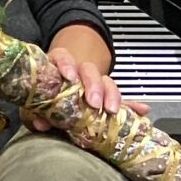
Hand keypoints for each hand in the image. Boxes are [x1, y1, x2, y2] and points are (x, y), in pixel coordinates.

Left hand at [25, 42, 141, 131]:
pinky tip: (142, 110)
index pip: (62, 57)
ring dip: (112, 95)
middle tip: (94, 102)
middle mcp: (78, 73)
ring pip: (106, 82)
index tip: (69, 76)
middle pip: (89, 70)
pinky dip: (132, 106)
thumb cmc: (45, 98)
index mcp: (58, 68)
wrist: (59, 97)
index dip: (66, 64)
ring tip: (112, 109)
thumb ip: (37, 113)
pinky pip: (123, 100)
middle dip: (93, 85)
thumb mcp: (38, 105)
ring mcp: (95, 84)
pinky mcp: (107, 98)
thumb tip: (40, 123)